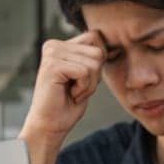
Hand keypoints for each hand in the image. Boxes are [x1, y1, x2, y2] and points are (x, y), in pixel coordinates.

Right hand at [19, 32, 105, 149]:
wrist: (50, 126)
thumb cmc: (68, 104)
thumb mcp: (87, 75)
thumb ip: (93, 57)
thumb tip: (113, 45)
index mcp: (61, 44)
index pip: (96, 37)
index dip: (98, 62)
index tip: (82, 79)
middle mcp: (53, 45)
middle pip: (98, 52)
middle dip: (95, 76)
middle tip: (76, 89)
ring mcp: (51, 54)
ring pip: (94, 63)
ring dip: (89, 84)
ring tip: (72, 92)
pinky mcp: (52, 65)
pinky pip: (86, 73)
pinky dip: (84, 89)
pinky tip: (69, 95)